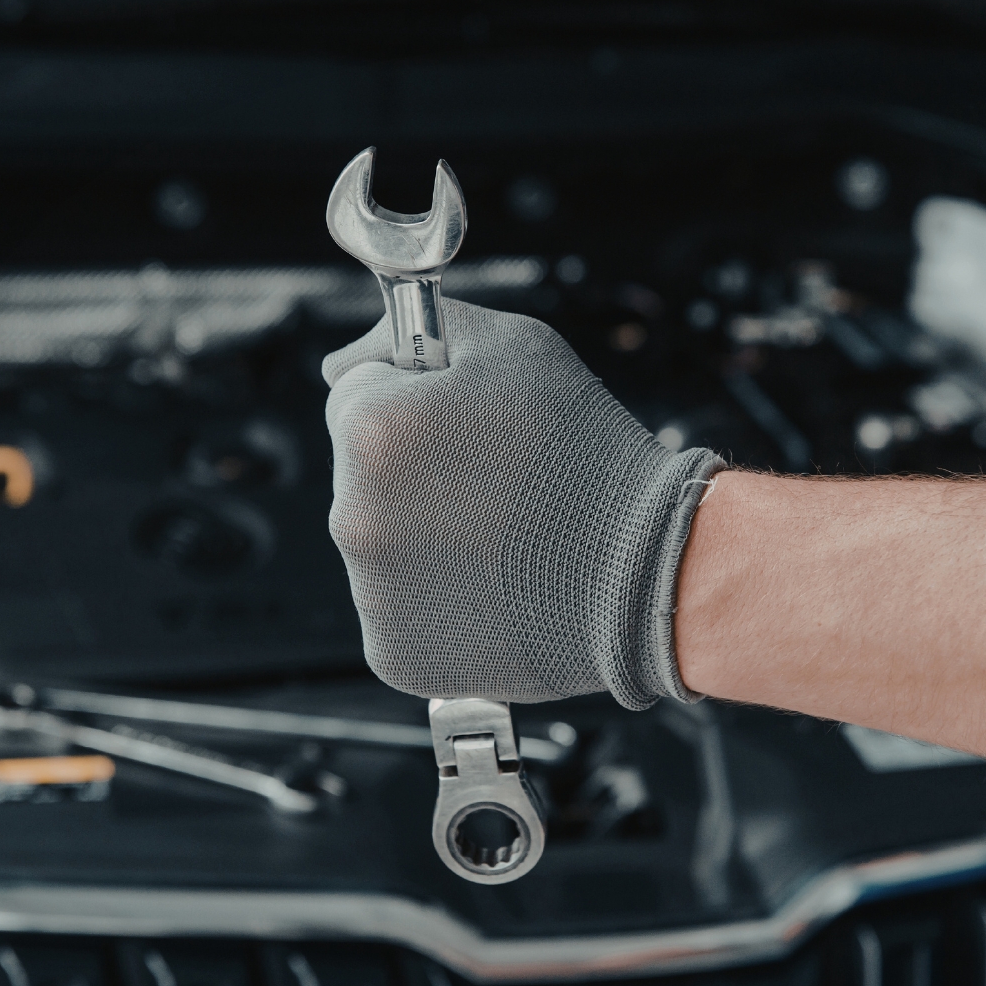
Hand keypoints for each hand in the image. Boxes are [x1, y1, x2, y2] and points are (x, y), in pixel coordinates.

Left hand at [323, 299, 723, 707]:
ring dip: (421, 538)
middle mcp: (353, 515)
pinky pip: (397, 610)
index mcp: (372, 432)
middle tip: (493, 485)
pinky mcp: (394, 653)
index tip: (464, 426)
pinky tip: (492, 587)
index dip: (411, 402)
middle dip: (411, 472)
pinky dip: (434, 601)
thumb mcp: (511, 348)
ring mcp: (370, 594)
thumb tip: (338, 363)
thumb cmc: (586, 453)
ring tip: (501, 539)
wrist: (646, 573)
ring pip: (379, 545)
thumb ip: (412, 333)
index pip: (352, 398)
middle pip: (358, 476)